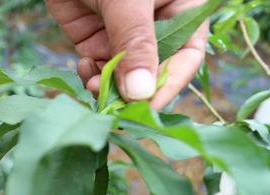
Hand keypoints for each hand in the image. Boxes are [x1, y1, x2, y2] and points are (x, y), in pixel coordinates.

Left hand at [47, 0, 208, 109]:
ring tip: (93, 85)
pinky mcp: (94, 39)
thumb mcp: (128, 1)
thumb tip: (140, 93)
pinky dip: (90, 76)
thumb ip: (136, 43)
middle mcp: (155, 27)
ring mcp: (124, 35)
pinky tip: (83, 70)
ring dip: (108, 87)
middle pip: (152, 72)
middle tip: (114, 107)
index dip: (168, 84)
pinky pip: (98, 69)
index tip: (146, 107)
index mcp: (181, 9)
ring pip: (123, 77)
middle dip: (133, 91)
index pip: (186, 56)